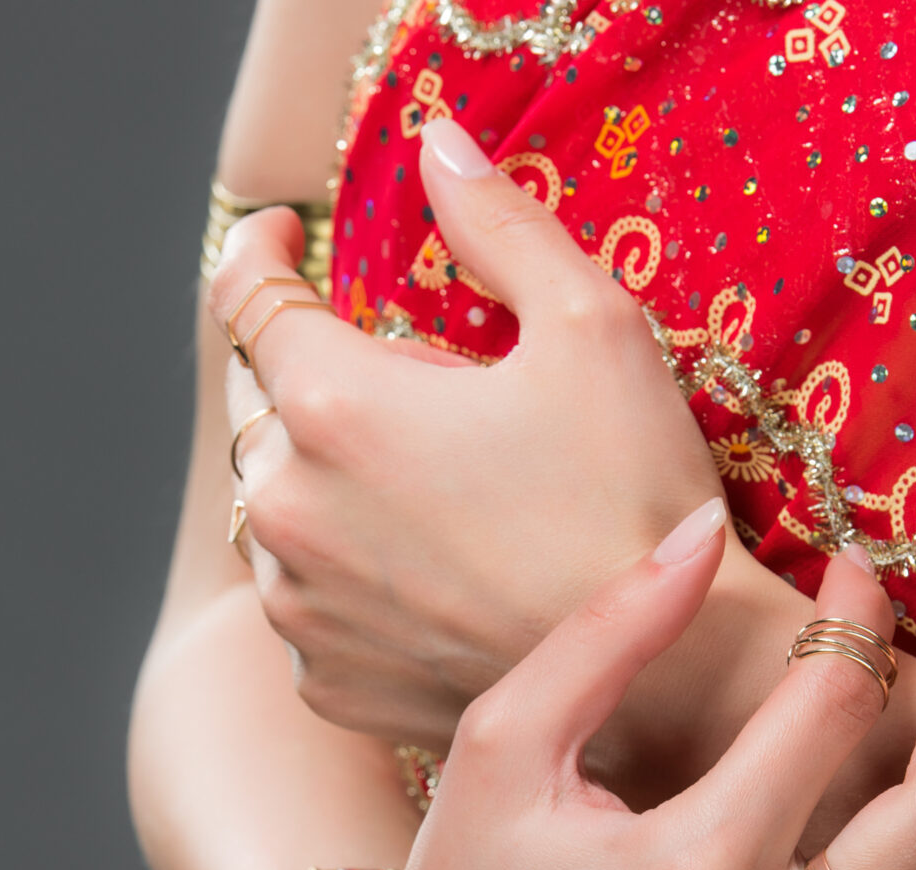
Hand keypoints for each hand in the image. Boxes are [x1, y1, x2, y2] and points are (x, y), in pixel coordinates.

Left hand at [211, 116, 728, 757]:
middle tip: (396, 370)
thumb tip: (437, 144)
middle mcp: (289, 508)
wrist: (669, 679)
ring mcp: (300, 605)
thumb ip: (499, 221)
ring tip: (418, 478)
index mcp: (335, 405)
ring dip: (321, 475)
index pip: (246, 296)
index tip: (288, 236)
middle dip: (304, 367)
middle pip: (256, 402)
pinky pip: (304, 600)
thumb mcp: (592, 325)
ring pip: (274, 506)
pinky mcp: (326, 678)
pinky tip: (420, 563)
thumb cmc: (636, 497)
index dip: (262, 251)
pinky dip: (340, 569)